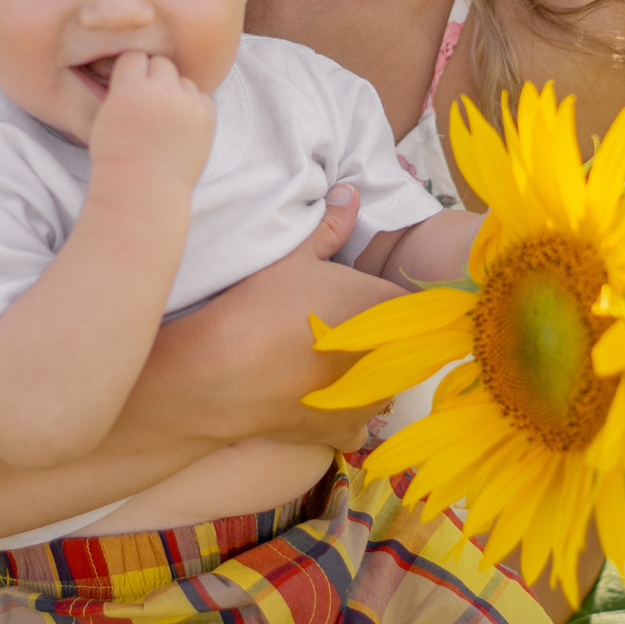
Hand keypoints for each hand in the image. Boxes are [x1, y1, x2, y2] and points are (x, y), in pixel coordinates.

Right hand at [87, 51, 214, 199]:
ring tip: (163, 121)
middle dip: (155, 78)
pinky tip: (179, 129)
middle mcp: (160, 92)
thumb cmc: (117, 158)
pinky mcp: (207, 116)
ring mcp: (187, 104)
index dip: (132, 71)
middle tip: (148, 103)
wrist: (143, 192)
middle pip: (162, 63)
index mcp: (129, 90)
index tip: (130, 87)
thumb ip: (123, 88)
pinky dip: (193, 108)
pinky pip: (201, 97)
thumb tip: (141, 64)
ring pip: (183, 80)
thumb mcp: (106, 117)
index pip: (135, 56)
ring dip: (175, 92)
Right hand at [134, 185, 402, 450]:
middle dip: (376, 333)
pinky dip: (343, 412)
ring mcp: (371, 398)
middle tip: (334, 324)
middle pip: (396, 341)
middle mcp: (391, 355)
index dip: (382, 295)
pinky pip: (357, 422)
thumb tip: (351, 193)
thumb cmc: (261, 306)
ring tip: (321, 360)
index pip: (405, 298)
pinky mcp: (345, 430)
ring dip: (363, 372)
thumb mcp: (293, 256)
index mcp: (385, 306)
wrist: (220, 374)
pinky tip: (318, 398)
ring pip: (381, 380)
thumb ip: (329, 226)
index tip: (357, 295)